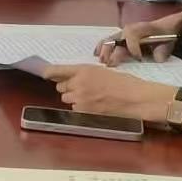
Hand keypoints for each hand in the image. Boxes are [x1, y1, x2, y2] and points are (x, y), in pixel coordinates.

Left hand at [42, 64, 171, 121]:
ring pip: (67, 98)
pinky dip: (81, 109)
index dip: (49, 72)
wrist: (137, 98)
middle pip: (61, 87)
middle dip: (69, 88)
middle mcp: (78, 83)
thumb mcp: (104, 71)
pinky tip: (95, 107)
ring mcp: (80, 98)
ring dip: (74, 99)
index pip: (58, 70)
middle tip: (82, 89)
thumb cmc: (126, 83)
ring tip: (91, 99)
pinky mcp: (84, 111)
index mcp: (84, 69)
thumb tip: (74, 78)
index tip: (44, 74)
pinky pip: (75, 109)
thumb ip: (86, 74)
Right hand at [97, 16, 181, 64]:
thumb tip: (158, 59)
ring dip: (103, 51)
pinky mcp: (118, 37)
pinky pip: (106, 41)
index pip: (132, 36)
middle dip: (112, 52)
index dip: (134, 47)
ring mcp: (121, 33)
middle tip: (110, 64)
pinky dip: (100, 47)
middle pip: (116, 39)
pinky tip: (96, 55)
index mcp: (140, 29)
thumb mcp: (168, 42)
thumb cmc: (165, 35)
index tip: (138, 59)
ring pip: (108, 40)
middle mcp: (128, 30)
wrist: (164, 27)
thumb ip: (163, 50)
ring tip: (101, 61)